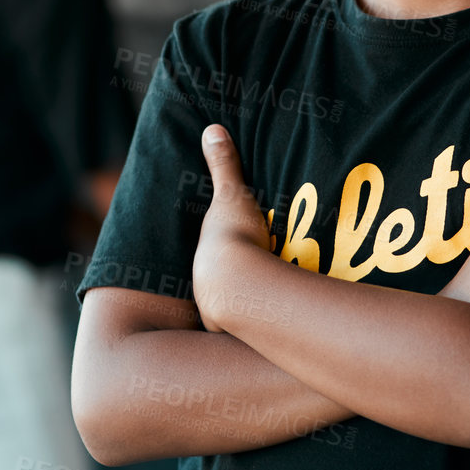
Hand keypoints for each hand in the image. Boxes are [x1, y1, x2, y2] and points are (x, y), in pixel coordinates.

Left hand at [192, 124, 275, 332]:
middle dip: (221, 290)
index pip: (210, 253)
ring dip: (235, 315)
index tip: (228, 255)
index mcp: (206, 252)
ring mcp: (214, 310)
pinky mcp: (233, 334)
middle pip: (212, 285)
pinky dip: (253, 333)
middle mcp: (203, 283)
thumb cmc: (233, 239)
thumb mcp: (231, 196)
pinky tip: (265, 340)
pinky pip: (243, 333)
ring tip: (254, 320)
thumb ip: (223, 165)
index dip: (219, 253)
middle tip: (242, 290)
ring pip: (224, 312)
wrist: (238, 287)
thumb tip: (212, 128)